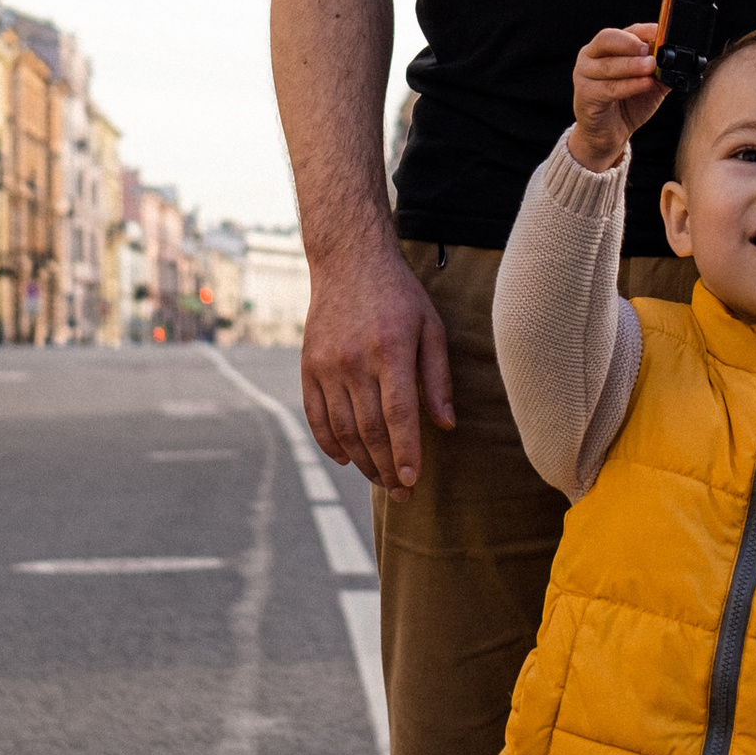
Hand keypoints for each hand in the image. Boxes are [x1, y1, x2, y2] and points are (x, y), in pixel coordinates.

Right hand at [301, 236, 455, 494]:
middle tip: (402, 492)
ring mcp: (326, 365)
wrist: (348, 261)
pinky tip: (346, 459)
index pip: (398, 414)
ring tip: (380, 480)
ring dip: (361, 462)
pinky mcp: (308, 367)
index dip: (405, 452)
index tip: (413, 481)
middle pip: (369, 430)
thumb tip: (446, 425)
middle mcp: (354, 361)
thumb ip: (437, 378)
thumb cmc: (399, 296)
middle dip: (386, 468)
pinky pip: (316, 416)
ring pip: (342, 429)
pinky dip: (329, 444)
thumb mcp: (430, 327)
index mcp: (389, 350)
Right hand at [569, 22, 667, 172]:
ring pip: (608, 65)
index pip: (625, 31)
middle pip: (607, 39)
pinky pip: (608, 88)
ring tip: (652, 67)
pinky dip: (629, 85)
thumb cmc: (628, 104)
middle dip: (631, 43)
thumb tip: (679, 60)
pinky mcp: (584, 95)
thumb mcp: (651, 83)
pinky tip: (645, 84)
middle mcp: (591, 56)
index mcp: (608, 47)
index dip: (644, 30)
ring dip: (632, 65)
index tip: (661, 32)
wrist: (610, 133)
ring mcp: (584, 74)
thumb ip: (661, 70)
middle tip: (651, 52)